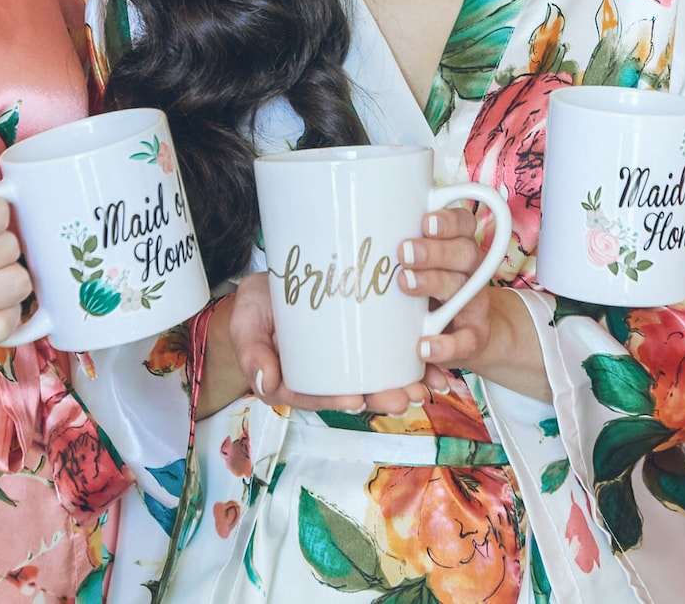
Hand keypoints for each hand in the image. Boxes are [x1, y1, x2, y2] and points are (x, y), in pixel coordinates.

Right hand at [226, 273, 430, 414]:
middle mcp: (328, 374)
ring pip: (379, 373)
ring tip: (428, 384)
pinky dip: (415, 356)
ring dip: (405, 381)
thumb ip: (253, 355)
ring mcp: (349, 356)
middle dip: (383, 396)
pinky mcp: (367, 334)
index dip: (337, 400)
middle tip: (405, 397)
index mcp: (298, 381)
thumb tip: (265, 383)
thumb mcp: (246, 328)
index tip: (356, 400)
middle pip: (356, 389)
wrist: (269, 285)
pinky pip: (391, 349)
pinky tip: (438, 361)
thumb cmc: (255, 310)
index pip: (317, 395)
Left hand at [398, 204, 491, 394]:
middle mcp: (469, 273)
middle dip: (434, 251)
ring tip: (405, 283)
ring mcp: (473, 306)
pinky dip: (446, 344)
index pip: (464, 225)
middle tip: (404, 252)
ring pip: (464, 289)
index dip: (449, 221)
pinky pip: (465, 340)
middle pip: (465, 253)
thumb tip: (333, 242)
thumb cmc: (430, 295)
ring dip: (435, 282)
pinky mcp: (472, 338)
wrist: (470, 337)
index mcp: (456, 250)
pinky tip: (423, 346)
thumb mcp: (417, 271)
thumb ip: (388, 255)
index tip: (425, 221)